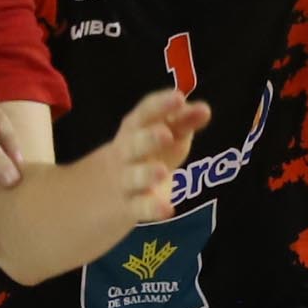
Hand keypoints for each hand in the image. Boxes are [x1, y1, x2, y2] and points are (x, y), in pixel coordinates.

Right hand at [99, 88, 209, 228]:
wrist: (103, 188)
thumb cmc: (144, 152)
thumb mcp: (163, 133)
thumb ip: (183, 122)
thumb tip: (204, 110)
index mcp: (135, 128)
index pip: (145, 113)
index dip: (161, 106)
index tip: (179, 98)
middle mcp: (127, 152)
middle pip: (134, 144)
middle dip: (148, 138)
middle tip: (166, 134)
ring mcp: (126, 180)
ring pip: (133, 177)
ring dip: (146, 174)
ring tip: (162, 172)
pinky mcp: (129, 207)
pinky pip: (139, 207)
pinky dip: (152, 208)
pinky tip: (167, 209)